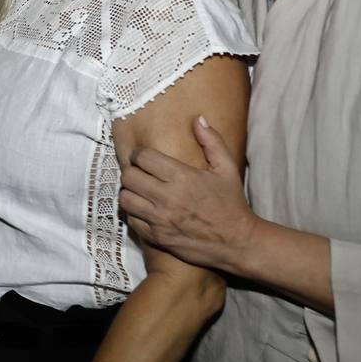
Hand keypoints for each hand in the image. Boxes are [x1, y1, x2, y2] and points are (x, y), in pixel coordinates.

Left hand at [119, 116, 254, 271]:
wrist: (236, 242)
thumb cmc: (232, 203)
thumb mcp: (227, 169)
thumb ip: (212, 142)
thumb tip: (198, 119)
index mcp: (182, 177)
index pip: (143, 158)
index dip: (140, 155)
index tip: (145, 157)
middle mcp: (167, 197)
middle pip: (128, 176)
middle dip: (132, 171)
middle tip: (140, 173)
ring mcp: (159, 219)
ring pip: (124, 198)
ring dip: (129, 192)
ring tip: (140, 191)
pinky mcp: (156, 236)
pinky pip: (131, 220)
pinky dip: (134, 214)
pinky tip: (145, 210)